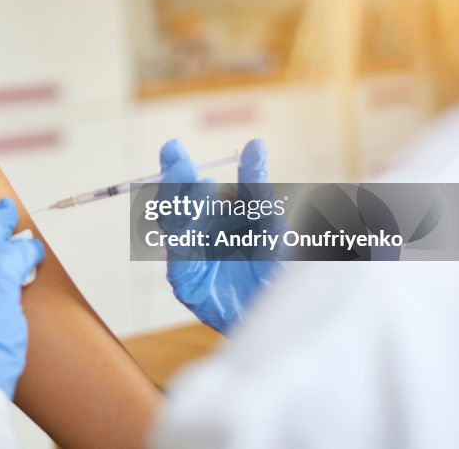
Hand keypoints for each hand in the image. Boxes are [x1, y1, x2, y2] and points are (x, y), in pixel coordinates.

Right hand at [158, 138, 284, 334]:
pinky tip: (193, 219)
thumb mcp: (270, 221)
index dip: (175, 167)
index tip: (172, 146)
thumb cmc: (277, 269)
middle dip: (173, 182)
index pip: (186, 188)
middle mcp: (195, 235)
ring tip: (198, 185)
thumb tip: (255, 144)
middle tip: (180, 162)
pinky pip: (179, 256)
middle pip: (172, 204)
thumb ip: (256, 187)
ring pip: (172, 227)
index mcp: (211, 216)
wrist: (287, 314)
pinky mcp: (187, 285)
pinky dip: (185, 236)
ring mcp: (189, 259)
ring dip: (180, 205)